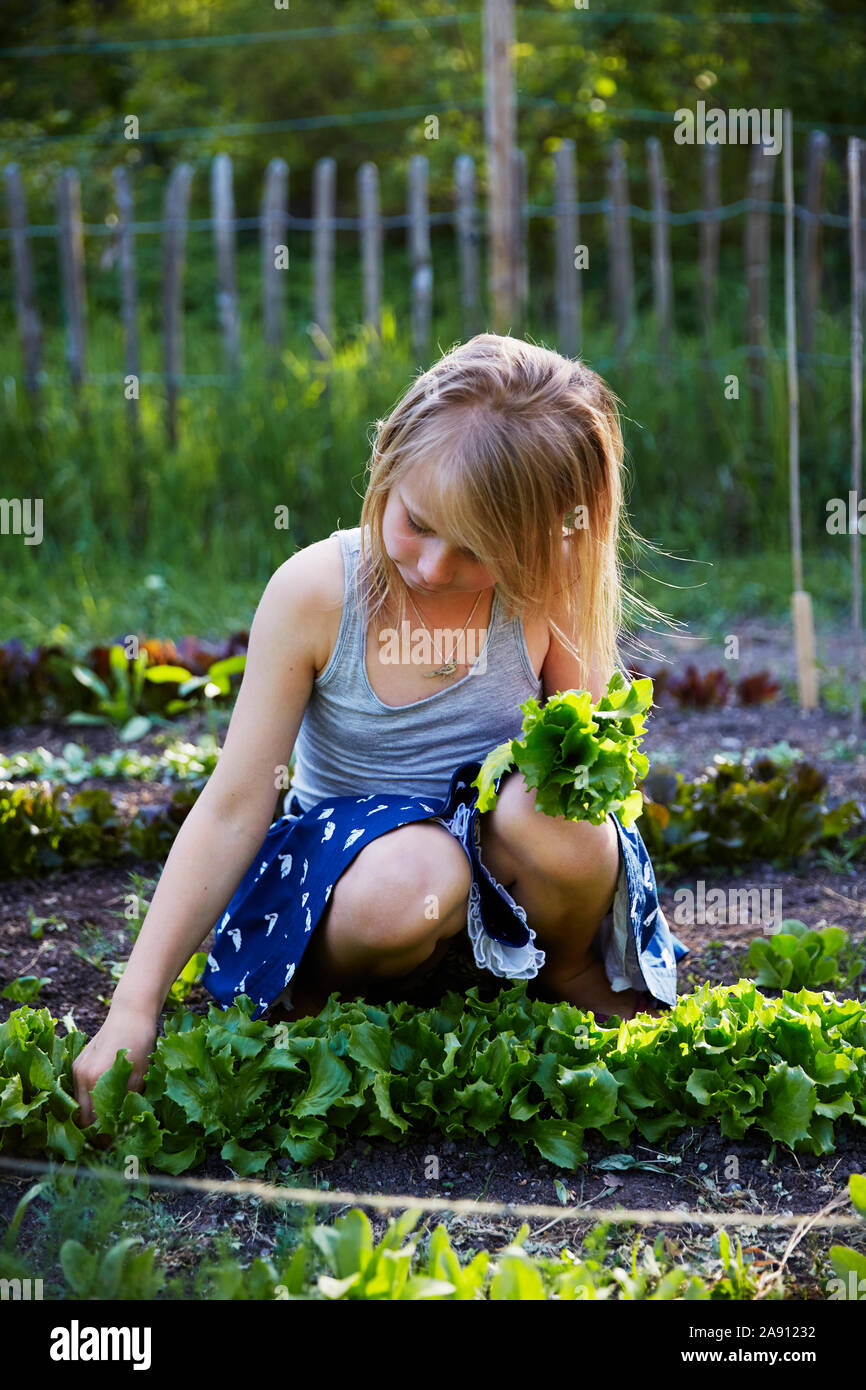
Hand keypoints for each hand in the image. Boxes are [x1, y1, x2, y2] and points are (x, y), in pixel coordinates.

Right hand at [71, 1004, 158, 1131]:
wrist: (130, 1013)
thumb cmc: (141, 1042)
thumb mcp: (141, 1074)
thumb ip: (129, 1100)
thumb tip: (125, 1127)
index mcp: (96, 1079)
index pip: (94, 1121)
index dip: (103, 1137)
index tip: (113, 1146)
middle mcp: (81, 1076)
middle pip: (81, 1116)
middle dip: (94, 1131)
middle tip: (110, 1140)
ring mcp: (76, 1069)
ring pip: (78, 1104)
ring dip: (90, 1116)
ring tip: (106, 1124)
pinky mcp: (77, 1064)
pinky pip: (78, 1091)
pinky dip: (88, 1101)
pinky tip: (101, 1104)